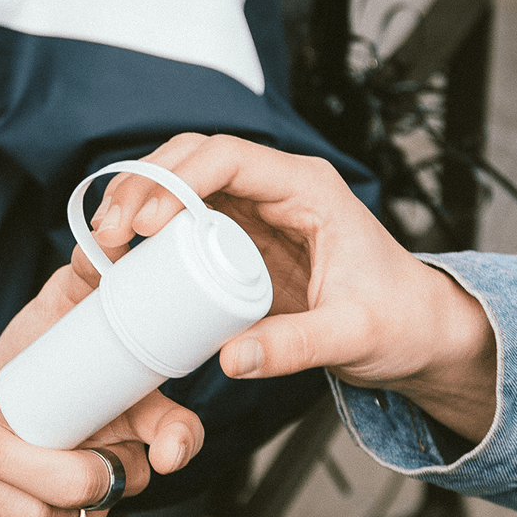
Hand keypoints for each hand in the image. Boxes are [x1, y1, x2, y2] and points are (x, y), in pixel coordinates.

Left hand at [0, 241, 203, 516]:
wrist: (7, 388)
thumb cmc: (44, 348)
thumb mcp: (62, 305)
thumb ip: (85, 273)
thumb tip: (103, 236)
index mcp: (142, 415)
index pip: (178, 436)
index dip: (177, 446)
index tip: (165, 451)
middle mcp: (118, 466)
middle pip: (88, 486)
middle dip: (15, 461)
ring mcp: (81, 502)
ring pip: (41, 515)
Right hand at [91, 133, 496, 443]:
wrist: (413, 332)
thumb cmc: (398, 320)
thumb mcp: (353, 335)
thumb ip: (295, 347)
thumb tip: (230, 359)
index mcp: (309, 189)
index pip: (232, 158)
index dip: (179, 182)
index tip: (145, 223)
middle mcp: (278, 188)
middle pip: (195, 158)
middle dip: (144, 185)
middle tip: (108, 230)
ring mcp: (257, 212)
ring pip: (183, 183)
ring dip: (138, 203)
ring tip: (103, 241)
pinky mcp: (242, 240)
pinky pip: (186, 221)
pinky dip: (151, 231)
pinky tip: (125, 256)